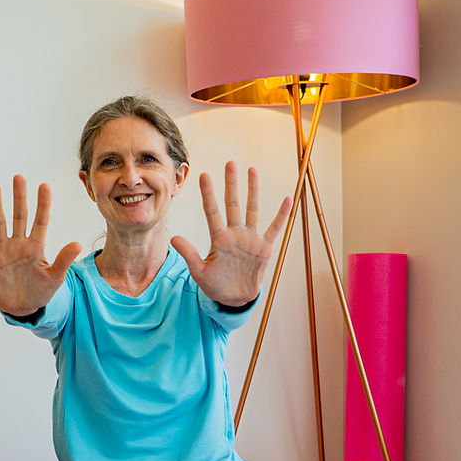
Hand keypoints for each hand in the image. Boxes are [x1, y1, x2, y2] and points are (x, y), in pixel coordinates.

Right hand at [0, 176, 81, 315]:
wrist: (22, 308)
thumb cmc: (40, 292)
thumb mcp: (55, 278)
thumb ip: (64, 260)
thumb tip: (78, 243)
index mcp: (36, 246)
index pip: (40, 221)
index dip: (43, 204)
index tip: (44, 186)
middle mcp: (19, 244)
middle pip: (19, 216)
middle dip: (19, 197)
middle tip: (19, 177)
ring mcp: (3, 250)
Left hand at [170, 163, 289, 306]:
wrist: (234, 298)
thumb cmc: (215, 285)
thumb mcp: (200, 272)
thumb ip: (189, 254)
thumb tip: (173, 238)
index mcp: (219, 239)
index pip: (212, 211)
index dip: (208, 194)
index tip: (203, 175)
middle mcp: (235, 234)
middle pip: (233, 204)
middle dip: (231, 184)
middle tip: (230, 163)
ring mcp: (250, 239)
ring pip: (252, 209)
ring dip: (253, 190)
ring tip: (252, 170)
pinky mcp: (264, 248)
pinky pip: (275, 228)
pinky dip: (282, 215)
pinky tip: (287, 199)